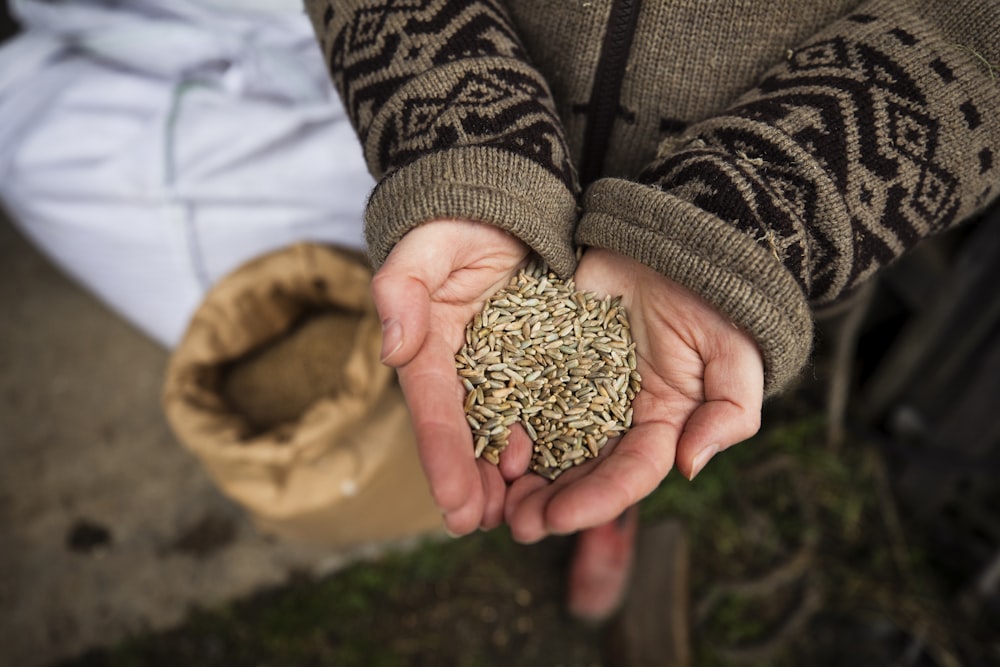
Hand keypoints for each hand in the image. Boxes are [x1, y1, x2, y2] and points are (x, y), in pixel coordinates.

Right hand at [372, 219, 533, 535]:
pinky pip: (539, 408)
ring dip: (504, 479)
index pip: (434, 408)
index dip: (443, 457)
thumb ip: (401, 290)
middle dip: (471, 483)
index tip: (454, 505)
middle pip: (463, 434)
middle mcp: (461, 367)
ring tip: (519, 516)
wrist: (498, 206)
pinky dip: (544, 445)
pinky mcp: (533, 363)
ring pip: (500, 432)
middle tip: (483, 524)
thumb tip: (392, 348)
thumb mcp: (424, 246)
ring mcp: (498, 368)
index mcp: (430, 346)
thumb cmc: (454, 222)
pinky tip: (554, 474)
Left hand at [504, 248, 764, 541]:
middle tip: (514, 523)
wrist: (671, 241)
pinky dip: (500, 418)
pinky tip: (477, 439)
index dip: (596, 500)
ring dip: (518, 475)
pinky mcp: (546, 358)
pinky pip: (520, 391)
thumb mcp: (736, 354)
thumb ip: (728, 412)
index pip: (629, 474)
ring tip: (489, 496)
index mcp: (660, 425)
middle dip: (549, 501)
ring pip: (544, 440)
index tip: (558, 518)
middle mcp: (615, 417)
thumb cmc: (715, 300)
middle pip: (580, 470)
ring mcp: (577, 388)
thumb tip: (692, 465)